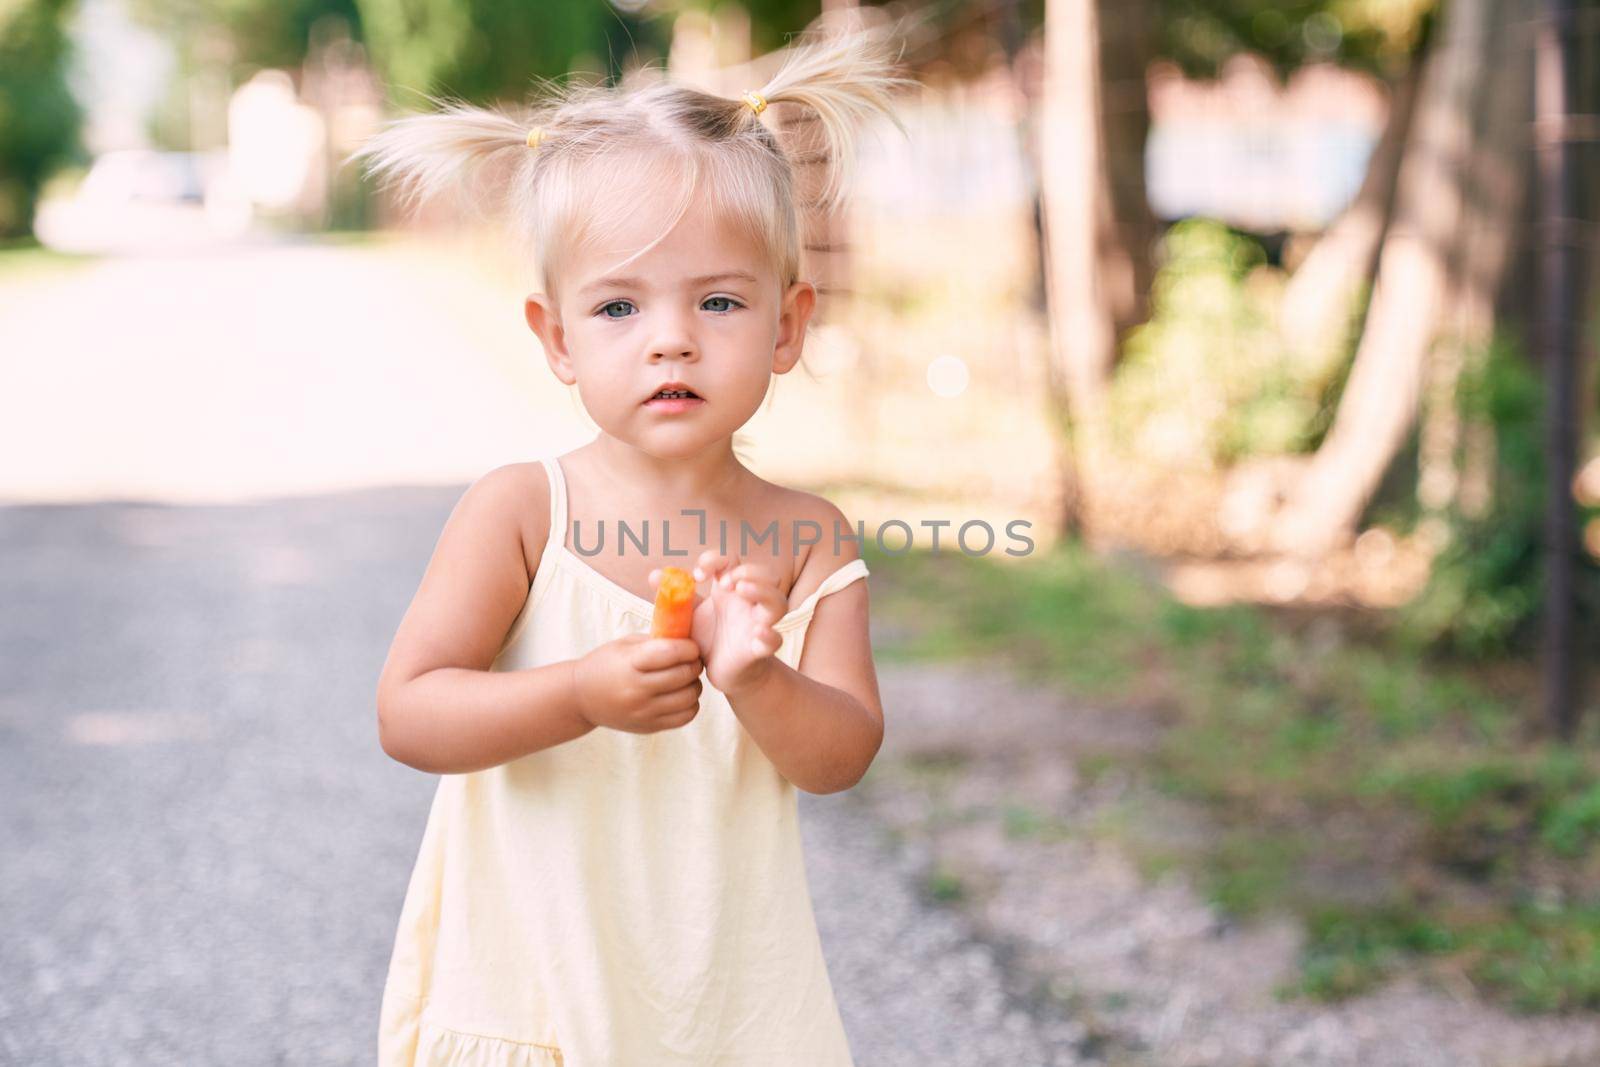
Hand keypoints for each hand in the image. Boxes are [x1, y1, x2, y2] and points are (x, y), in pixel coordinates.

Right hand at [570, 634, 703, 733]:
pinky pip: (684, 717)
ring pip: (688, 698)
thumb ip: (656, 642)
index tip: (690, 646)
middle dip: (694, 664)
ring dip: (694, 685)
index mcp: (629, 664)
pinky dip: (690, 705)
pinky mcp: (648, 727)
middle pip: (683, 675)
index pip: (671, 652)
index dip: (689, 647)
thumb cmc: (606, 664)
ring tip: (687, 678)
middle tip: (692, 660)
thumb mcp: (625, 645)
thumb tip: (689, 639)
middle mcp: (636, 690)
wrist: (580, 698)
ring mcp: (643, 712)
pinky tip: (682, 696)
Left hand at [661, 550, 783, 697]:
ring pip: (778, 602)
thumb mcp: (690, 615)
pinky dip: (770, 636)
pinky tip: (758, 634)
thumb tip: (654, 575)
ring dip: (763, 592)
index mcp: (731, 591)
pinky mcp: (759, 650)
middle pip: (767, 575)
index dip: (716, 560)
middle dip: (749, 571)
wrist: (722, 673)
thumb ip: (677, 596)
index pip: (733, 560)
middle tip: (727, 581)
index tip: (699, 576)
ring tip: (742, 590)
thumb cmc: (709, 639)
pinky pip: (775, 641)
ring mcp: (759, 625)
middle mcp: (750, 604)